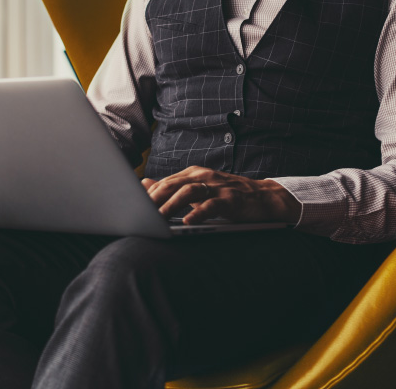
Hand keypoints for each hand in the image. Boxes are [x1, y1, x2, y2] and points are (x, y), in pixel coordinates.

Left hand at [141, 166, 300, 224]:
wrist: (264, 197)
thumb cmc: (228, 195)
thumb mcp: (199, 189)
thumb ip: (173, 187)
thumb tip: (144, 183)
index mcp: (194, 173)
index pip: (166, 182)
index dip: (148, 195)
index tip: (132, 206)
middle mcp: (203, 176)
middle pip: (173, 184)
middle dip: (155, 198)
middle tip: (140, 213)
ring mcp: (217, 186)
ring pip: (189, 192)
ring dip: (172, 205)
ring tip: (159, 218)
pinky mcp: (230, 199)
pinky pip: (211, 205)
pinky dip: (198, 213)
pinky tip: (188, 222)